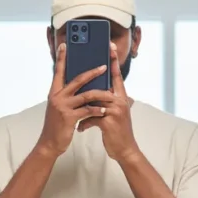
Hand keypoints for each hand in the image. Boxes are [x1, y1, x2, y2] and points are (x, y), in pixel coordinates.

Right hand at [36, 43, 108, 158]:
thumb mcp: (59, 108)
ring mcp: (63, 106)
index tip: (64, 45)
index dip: (61, 58)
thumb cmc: (57, 126)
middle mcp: (57, 96)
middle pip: (77, 79)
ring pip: (85, 95)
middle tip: (103, 66)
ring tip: (110, 93)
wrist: (50, 144)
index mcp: (54, 92)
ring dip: (100, 93)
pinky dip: (97, 110)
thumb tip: (80, 88)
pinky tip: (104, 111)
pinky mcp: (69, 117)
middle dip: (92, 72)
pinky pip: (87, 110)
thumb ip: (67, 97)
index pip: (58, 71)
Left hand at [77, 42, 140, 163]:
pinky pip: (91, 117)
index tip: (110, 46)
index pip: (116, 76)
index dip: (113, 61)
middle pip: (102, 86)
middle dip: (91, 79)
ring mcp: (115, 111)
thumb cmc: (117, 132)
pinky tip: (80, 129)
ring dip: (82, 106)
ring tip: (72, 109)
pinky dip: (84, 123)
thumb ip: (107, 102)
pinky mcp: (109, 122)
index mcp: (122, 98)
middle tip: (79, 67)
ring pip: (94, 100)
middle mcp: (120, 102)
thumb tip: (96, 92)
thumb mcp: (114, 114)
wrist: (125, 150)